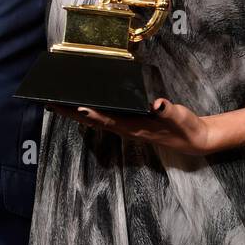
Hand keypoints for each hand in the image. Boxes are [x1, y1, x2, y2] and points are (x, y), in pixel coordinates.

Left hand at [46, 98, 213, 155]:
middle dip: (73, 114)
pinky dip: (90, 112)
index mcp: (136, 128)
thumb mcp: (181, 118)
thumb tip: (158, 104)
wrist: (193, 140)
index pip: (110, 121)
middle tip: (51, 104)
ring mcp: (126, 128)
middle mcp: (126, 129)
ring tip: (57, 104)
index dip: (94, 116)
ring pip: (96, 120)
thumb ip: (169, 111)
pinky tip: (81, 106)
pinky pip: (104, 118)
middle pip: (95, 121)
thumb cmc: (186, 128)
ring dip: (76, 114)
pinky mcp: (128, 124)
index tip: (78, 109)